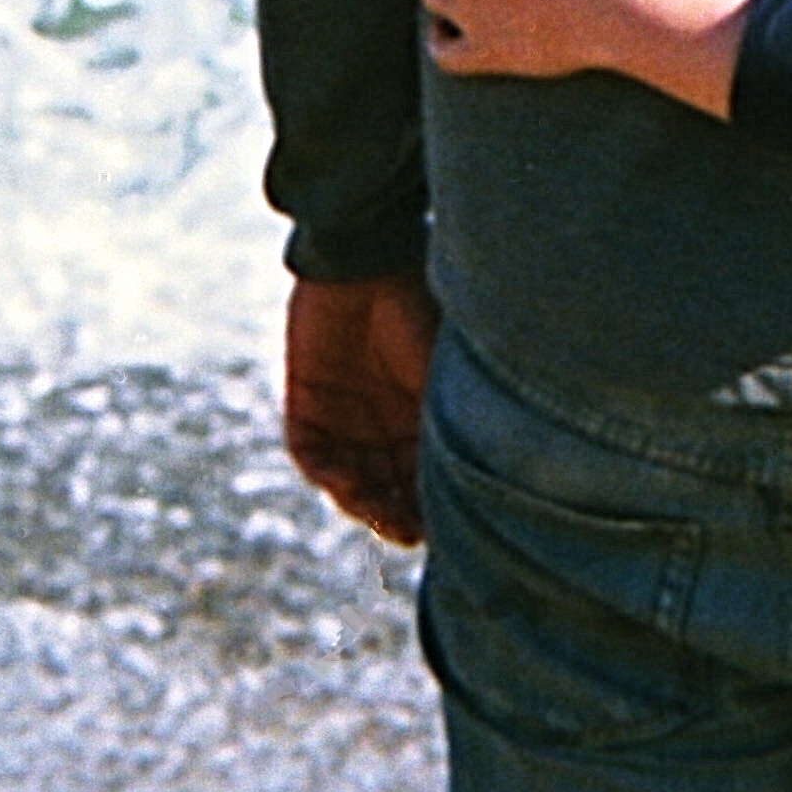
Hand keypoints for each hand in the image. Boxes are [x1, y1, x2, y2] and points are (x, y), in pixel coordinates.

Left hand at [282, 269, 435, 546]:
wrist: (367, 259)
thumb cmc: (421, 310)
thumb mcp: (447, 376)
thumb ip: (455, 428)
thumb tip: (484, 488)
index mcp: (423, 419)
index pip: (426, 481)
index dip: (432, 511)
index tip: (440, 530)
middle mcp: (384, 426)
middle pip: (387, 490)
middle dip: (395, 516)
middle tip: (404, 531)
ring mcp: (344, 419)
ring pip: (349, 482)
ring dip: (360, 502)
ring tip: (373, 510)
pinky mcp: (307, 405)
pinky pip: (310, 455)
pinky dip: (326, 474)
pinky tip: (343, 482)